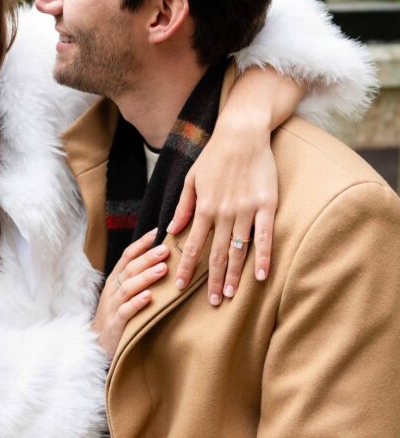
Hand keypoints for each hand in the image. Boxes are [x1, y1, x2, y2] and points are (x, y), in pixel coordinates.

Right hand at [93, 229, 168, 357]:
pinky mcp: (115, 324)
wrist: (97, 343)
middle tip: (166, 249)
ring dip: (146, 277)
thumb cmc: (116, 313)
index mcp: (115, 279)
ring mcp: (112, 306)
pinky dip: (137, 303)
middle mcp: (113, 289)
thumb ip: (137, 276)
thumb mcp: (123, 292)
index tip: (158, 232)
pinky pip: (125, 311)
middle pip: (130, 269)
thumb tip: (160, 258)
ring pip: (128, 287)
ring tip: (163, 269)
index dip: (142, 243)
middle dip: (148, 258)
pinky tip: (149, 297)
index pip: (127, 256)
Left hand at [168, 113, 276, 305]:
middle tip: (212, 303)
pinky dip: (262, 257)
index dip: (187, 268)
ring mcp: (246, 210)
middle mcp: (223, 212)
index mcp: (203, 207)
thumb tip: (172, 231)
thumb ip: (183, 206)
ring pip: (238, 249)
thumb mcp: (192, 178)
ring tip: (230, 295)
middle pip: (216, 253)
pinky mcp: (266, 205)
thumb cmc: (215, 155)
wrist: (242, 134)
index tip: (179, 287)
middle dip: (212, 280)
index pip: (193, 245)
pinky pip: (264, 236)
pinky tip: (260, 276)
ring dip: (234, 275)